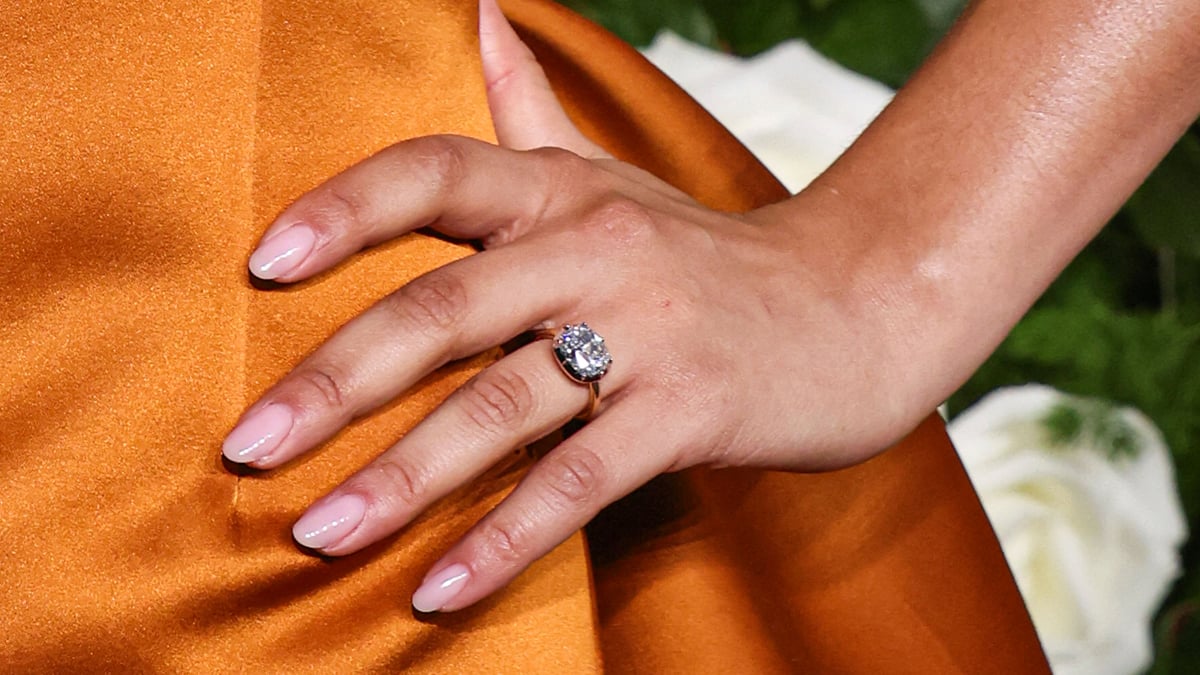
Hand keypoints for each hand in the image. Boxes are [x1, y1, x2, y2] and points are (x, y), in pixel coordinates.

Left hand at [221, 0, 926, 612]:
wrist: (858, 305)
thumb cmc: (711, 254)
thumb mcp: (616, 177)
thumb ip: (534, 109)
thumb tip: (479, 12)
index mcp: (563, 193)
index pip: (436, 172)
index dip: (344, 211)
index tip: (261, 264)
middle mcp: (595, 248)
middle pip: (443, 306)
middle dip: (335, 381)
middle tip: (249, 447)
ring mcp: (646, 331)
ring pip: (500, 406)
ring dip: (403, 478)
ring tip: (319, 535)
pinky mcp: (689, 411)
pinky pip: (579, 480)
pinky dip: (505, 538)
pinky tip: (440, 591)